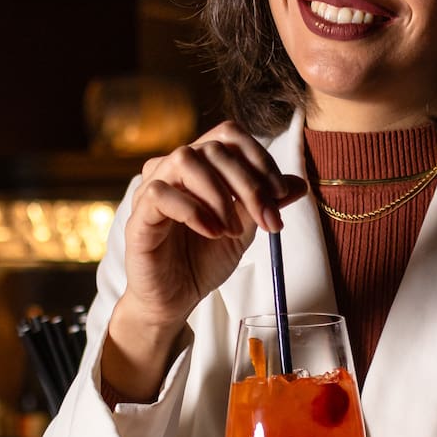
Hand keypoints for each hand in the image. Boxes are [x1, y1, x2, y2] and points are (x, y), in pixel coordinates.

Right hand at [105, 123, 306, 401]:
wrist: (175, 300)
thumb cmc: (202, 261)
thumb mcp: (244, 230)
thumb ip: (265, 204)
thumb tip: (299, 184)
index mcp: (199, 166)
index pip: (228, 136)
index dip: (259, 158)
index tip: (281, 194)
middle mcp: (172, 169)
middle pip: (213, 148)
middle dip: (249, 184)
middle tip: (268, 220)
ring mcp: (151, 189)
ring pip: (185, 160)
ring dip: (219, 194)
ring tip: (233, 229)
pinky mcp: (137, 216)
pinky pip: (160, 194)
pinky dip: (193, 211)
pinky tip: (212, 232)